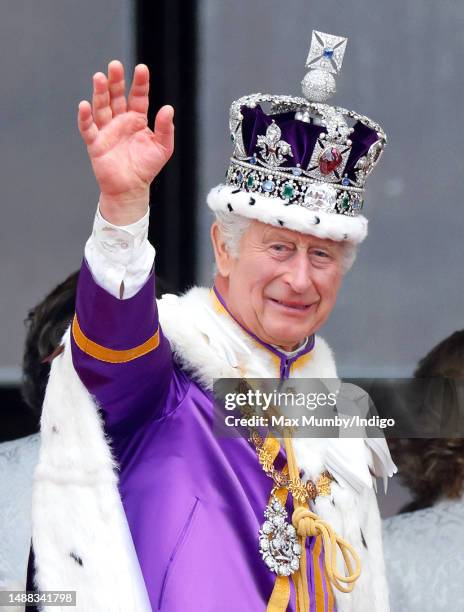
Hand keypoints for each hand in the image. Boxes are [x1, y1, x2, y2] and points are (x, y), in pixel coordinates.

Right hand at [77, 60, 173, 224]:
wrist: (131, 189)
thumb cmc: (146, 168)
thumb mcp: (163, 148)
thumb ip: (166, 128)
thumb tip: (168, 108)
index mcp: (137, 119)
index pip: (138, 96)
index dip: (140, 83)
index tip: (142, 69)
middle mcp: (120, 121)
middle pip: (116, 96)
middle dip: (115, 81)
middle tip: (115, 65)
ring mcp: (107, 130)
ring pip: (101, 107)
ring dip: (99, 93)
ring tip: (99, 77)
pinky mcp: (95, 143)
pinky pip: (88, 128)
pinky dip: (85, 118)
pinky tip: (84, 105)